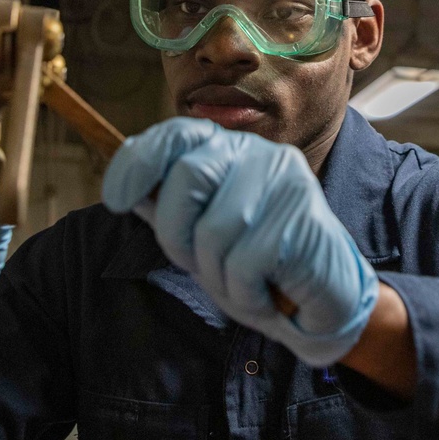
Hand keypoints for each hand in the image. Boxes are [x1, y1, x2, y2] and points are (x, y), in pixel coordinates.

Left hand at [101, 118, 378, 365]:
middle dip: (178, 235)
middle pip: (187, 178)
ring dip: (219, 275)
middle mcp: (258, 153)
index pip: (175, 134)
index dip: (138, 163)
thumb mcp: (203, 240)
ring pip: (215, 229)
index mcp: (229, 151)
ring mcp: (284, 178)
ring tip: (246, 284)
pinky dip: (246, 294)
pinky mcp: (304, 214)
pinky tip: (267, 294)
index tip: (114, 199)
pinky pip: (244, 263)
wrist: (324, 305)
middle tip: (200, 265)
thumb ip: (170, 211)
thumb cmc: (259, 271)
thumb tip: (127, 188)